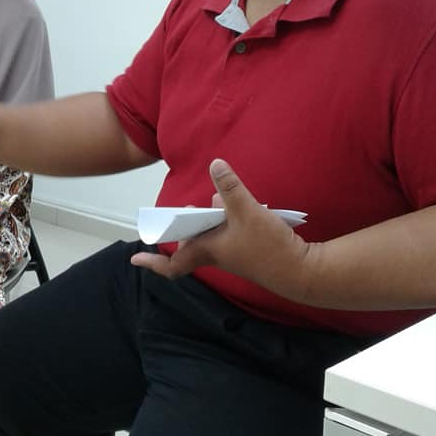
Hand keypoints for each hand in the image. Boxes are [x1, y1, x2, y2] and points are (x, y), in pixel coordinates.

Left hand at [131, 158, 311, 298]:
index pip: (173, 263)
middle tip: (180, 212)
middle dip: (183, 227)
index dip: (152, 262)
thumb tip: (215, 164)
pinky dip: (228, 219)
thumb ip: (230, 188)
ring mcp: (232, 253)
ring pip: (210, 235)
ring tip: (214, 200)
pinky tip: (239, 203)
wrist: (300, 271)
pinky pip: (228, 233)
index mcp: (208, 250)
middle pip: (190, 243)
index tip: (135, 257)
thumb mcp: (247, 211)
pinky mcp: (248, 249)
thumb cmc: (268, 247)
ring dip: (208, 220)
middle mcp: (216, 254)